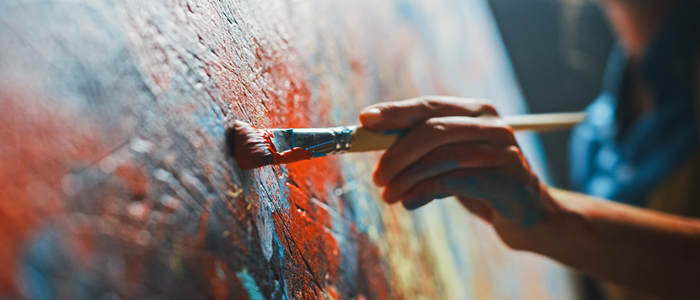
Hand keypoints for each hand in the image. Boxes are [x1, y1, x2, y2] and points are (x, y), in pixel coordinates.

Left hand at [360, 96, 558, 248]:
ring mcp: (503, 150)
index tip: (364, 120)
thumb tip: (370, 138)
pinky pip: (455, 181)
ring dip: (407, 177)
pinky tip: (409, 202)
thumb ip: (420, 146)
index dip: (395, 112)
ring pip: (441, 157)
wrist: (529, 214)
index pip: (429, 105)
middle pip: (433, 130)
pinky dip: (425, 192)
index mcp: (476, 111)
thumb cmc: (479, 182)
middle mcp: (492, 124)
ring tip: (388, 195)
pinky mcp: (507, 179)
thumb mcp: (450, 159)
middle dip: (397, 153)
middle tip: (376, 176)